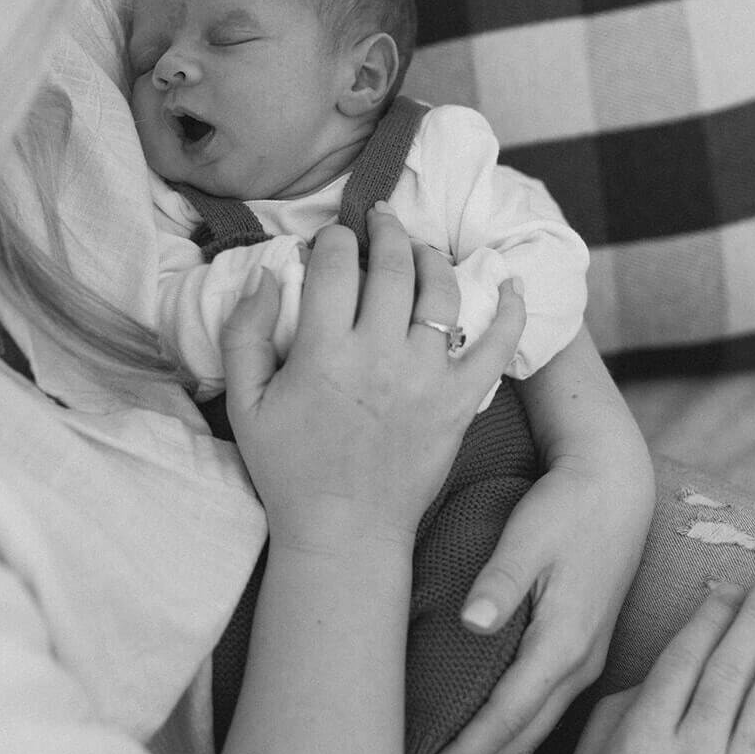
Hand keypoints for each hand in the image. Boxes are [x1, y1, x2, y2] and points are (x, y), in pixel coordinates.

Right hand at [221, 206, 525, 554]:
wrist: (344, 532)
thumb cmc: (288, 469)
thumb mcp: (245, 404)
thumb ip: (245, 335)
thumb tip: (269, 277)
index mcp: (324, 353)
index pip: (337, 264)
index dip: (333, 239)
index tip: (330, 241)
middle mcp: (381, 356)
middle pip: (393, 266)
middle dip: (385, 230)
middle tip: (379, 220)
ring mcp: (427, 378)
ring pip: (441, 292)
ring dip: (432, 257)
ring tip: (420, 249)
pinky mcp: (460, 402)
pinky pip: (496, 345)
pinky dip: (509, 308)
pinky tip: (509, 283)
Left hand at [415, 332, 653, 753]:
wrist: (614, 489)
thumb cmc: (565, 508)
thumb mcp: (528, 535)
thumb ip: (499, 581)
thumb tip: (471, 622)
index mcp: (562, 643)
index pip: (503, 719)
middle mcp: (576, 666)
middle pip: (517, 744)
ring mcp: (582, 666)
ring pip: (529, 736)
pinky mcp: (577, 657)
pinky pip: (538, 717)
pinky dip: (506, 747)